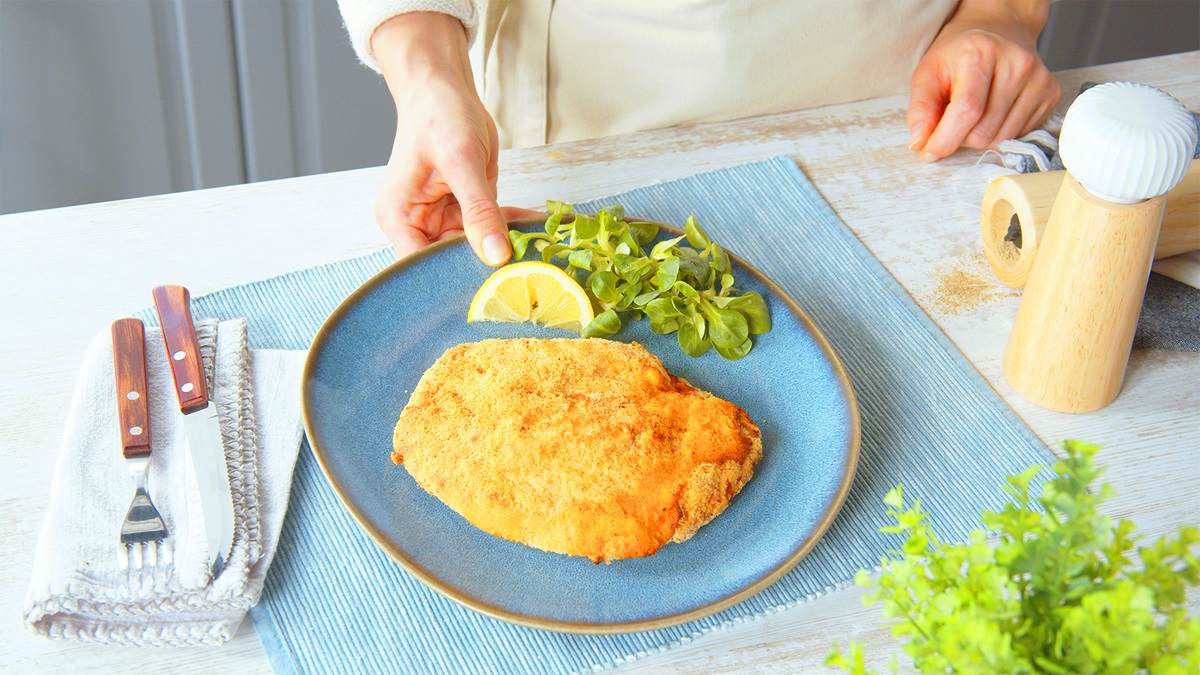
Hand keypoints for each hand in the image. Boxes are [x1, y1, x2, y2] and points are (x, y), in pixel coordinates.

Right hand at [372, 13, 531, 264]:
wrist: (443, 87)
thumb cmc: (438, 115)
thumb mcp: (461, 161)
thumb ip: (479, 210)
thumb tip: (496, 256)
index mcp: (400, 219)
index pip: (423, 268)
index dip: (456, 279)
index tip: (496, 285)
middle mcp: (418, 225)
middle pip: (452, 263)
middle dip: (488, 266)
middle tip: (527, 271)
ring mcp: (442, 219)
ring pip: (477, 249)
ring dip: (507, 246)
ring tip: (539, 248)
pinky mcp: (466, 210)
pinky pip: (491, 228)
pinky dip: (512, 227)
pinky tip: (537, 225)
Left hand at [907, 0, 1060, 160]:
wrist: (999, 29)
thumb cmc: (960, 52)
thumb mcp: (929, 71)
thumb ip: (920, 109)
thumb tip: (920, 143)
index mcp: (982, 52)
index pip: (967, 110)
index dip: (945, 139)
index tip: (929, 151)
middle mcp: (1017, 64)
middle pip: (983, 131)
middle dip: (960, 138)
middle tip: (952, 121)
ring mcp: (1039, 79)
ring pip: (1001, 139)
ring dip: (979, 137)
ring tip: (973, 113)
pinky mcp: (1051, 94)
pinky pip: (1019, 135)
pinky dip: (1000, 133)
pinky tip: (993, 111)